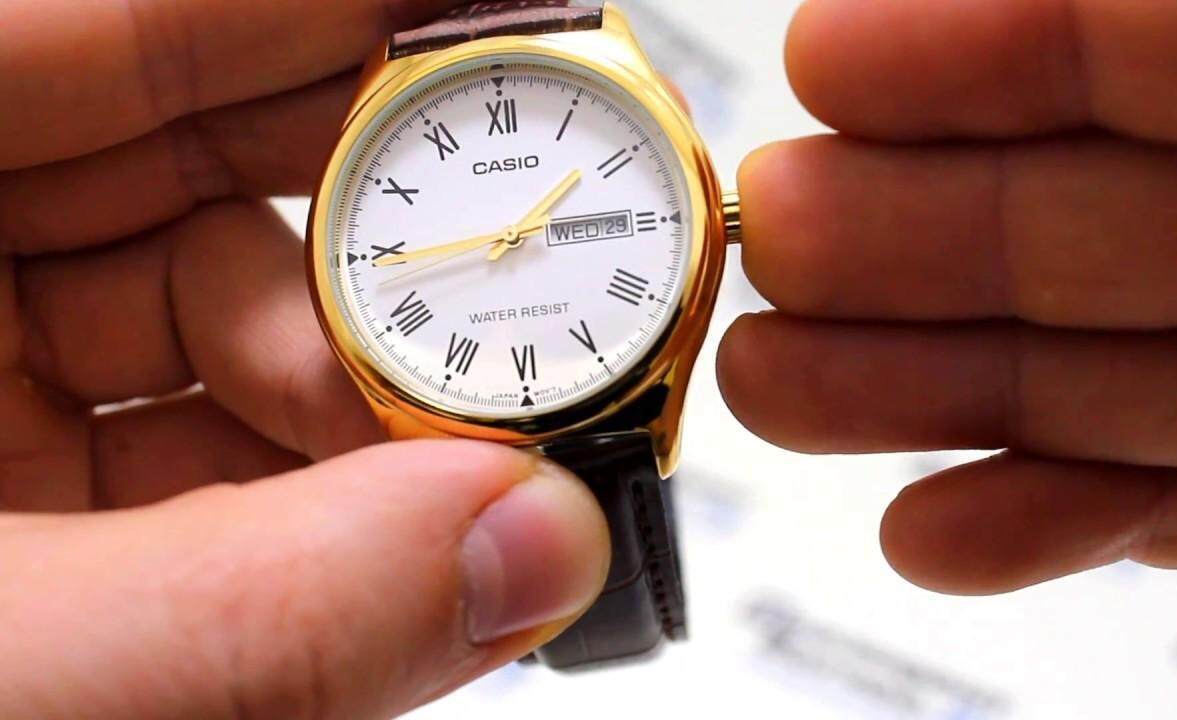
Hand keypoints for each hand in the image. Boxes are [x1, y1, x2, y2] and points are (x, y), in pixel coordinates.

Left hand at [0, 1, 607, 717]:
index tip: (473, 8)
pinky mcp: (29, 519)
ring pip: (204, 317)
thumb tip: (530, 538)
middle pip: (169, 164)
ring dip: (356, 384)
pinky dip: (314, 484)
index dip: (300, 8)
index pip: (87, 35)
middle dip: (360, 212)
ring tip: (447, 459)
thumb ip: (273, 606)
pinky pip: (198, 442)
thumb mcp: (20, 680)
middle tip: (505, 232)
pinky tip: (389, 526)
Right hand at [722, 0, 1176, 594]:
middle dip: (899, 239)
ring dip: (927, 396)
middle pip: (1088, 224)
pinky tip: (938, 532)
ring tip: (782, 393)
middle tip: (769, 247)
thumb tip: (939, 2)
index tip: (825, 65)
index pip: (1132, 40)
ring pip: (1116, 376)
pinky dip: (1057, 526)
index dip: (967, 59)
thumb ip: (1171, 11)